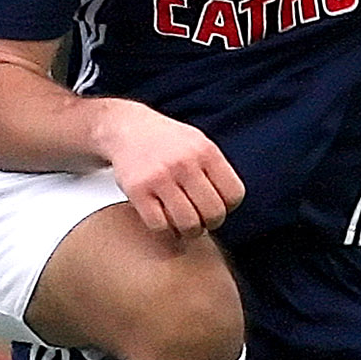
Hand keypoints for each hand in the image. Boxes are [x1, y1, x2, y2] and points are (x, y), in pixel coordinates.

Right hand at [97, 101, 244, 236]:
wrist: (126, 128)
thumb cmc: (168, 142)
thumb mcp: (198, 143)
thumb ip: (216, 171)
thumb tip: (229, 207)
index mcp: (206, 151)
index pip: (234, 195)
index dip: (229, 208)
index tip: (217, 206)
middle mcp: (184, 163)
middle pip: (213, 213)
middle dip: (210, 223)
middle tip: (201, 220)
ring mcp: (159, 177)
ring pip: (188, 224)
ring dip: (189, 231)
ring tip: (183, 224)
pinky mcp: (137, 190)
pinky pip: (160, 226)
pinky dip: (165, 230)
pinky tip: (164, 220)